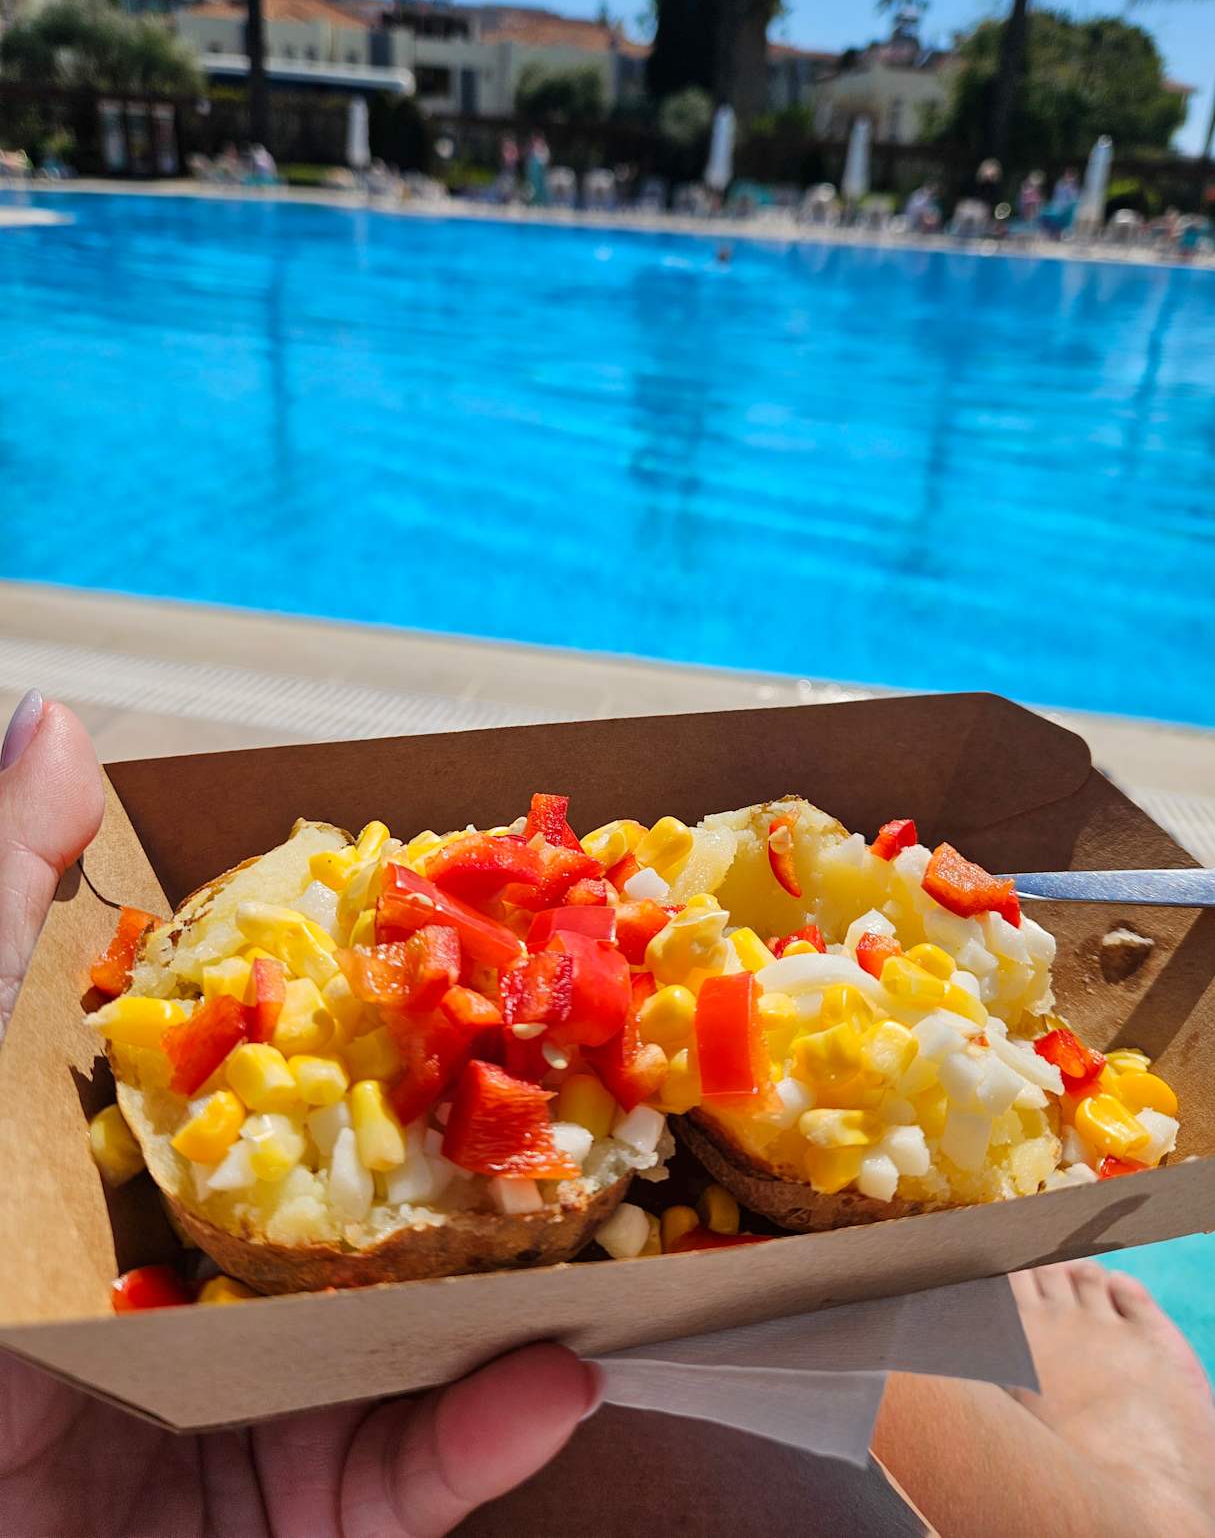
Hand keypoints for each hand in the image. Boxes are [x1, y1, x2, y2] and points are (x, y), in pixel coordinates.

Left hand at [0, 693, 600, 1536]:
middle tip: (609, 1088)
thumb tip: (59, 722)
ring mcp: (242, 1409)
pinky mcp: (267, 1524)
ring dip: (530, 1296)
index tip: (494, 955)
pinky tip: (552, 1378)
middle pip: (380, 1213)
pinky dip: (472, 1444)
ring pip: (419, 1353)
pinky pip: (386, 1491)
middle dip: (499, 1155)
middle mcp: (205, 1281)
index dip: (398, 1018)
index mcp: (145, 1169)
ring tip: (629, 1225)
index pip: (294, 1079)